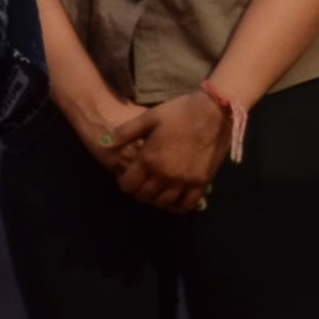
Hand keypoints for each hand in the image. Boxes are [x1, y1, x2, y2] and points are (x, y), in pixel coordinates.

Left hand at [115, 92, 227, 212]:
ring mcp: (184, 181)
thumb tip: (104, 144)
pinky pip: (186, 205)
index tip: (127, 177)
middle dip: (139, 190)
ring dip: (156, 199)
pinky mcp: (201, 183)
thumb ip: (125, 133)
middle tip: (142, 181)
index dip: (124, 183)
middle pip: (144, 196)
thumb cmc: (179, 112)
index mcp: (149, 159)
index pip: (128, 185)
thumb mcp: (149, 117)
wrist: (213, 111)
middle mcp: (164, 175)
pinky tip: (174, 199)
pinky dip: (177, 206)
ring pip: (163, 203)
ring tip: (157, 189)